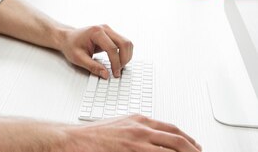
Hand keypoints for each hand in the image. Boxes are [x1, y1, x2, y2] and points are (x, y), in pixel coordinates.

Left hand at [60, 24, 132, 78]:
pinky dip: (124, 53)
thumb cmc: (71, 45)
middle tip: (118, 71)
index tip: (115, 73)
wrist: (67, 38)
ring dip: (126, 56)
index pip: (112, 48)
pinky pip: (123, 43)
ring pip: (127, 43)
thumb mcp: (78, 58)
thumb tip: (106, 75)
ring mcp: (109, 30)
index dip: (116, 63)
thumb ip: (92, 67)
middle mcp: (105, 28)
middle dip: (124, 59)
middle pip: (124, 43)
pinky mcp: (111, 34)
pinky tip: (119, 61)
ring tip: (119, 67)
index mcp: (96, 32)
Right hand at [63, 114, 201, 150]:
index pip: (172, 129)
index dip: (187, 139)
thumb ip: (137, 130)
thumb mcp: (119, 126)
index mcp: (138, 120)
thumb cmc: (93, 136)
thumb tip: (153, 140)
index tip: (194, 146)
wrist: (74, 140)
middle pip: (178, 140)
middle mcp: (141, 129)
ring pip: (172, 149)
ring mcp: (137, 142)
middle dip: (193, 150)